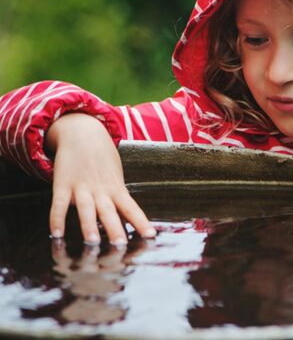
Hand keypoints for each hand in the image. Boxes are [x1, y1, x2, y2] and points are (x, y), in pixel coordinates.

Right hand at [45, 113, 155, 244]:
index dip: (141, 222)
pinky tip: (56, 233)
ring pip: (87, 209)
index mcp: (116, 188)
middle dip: (115, 229)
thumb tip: (126, 221)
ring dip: (89, 226)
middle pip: (109, 212)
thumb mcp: (115, 177)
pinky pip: (59, 204)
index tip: (151, 235)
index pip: (132, 208)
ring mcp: (82, 187)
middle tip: (120, 245)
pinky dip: (57, 218)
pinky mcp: (63, 184)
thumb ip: (118, 198)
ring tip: (93, 242)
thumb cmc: (102, 159)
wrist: (83, 132)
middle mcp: (101, 190)